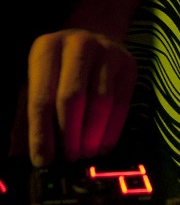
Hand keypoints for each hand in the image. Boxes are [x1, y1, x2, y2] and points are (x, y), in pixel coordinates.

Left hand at [24, 29, 136, 166]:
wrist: (87, 44)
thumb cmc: (54, 73)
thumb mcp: (31, 86)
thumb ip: (26, 118)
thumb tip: (28, 158)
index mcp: (47, 49)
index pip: (42, 96)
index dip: (42, 132)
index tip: (43, 160)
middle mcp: (79, 44)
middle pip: (73, 96)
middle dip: (70, 134)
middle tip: (68, 159)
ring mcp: (108, 51)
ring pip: (101, 100)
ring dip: (92, 135)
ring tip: (85, 155)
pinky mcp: (129, 63)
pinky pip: (122, 102)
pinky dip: (112, 130)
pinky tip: (102, 146)